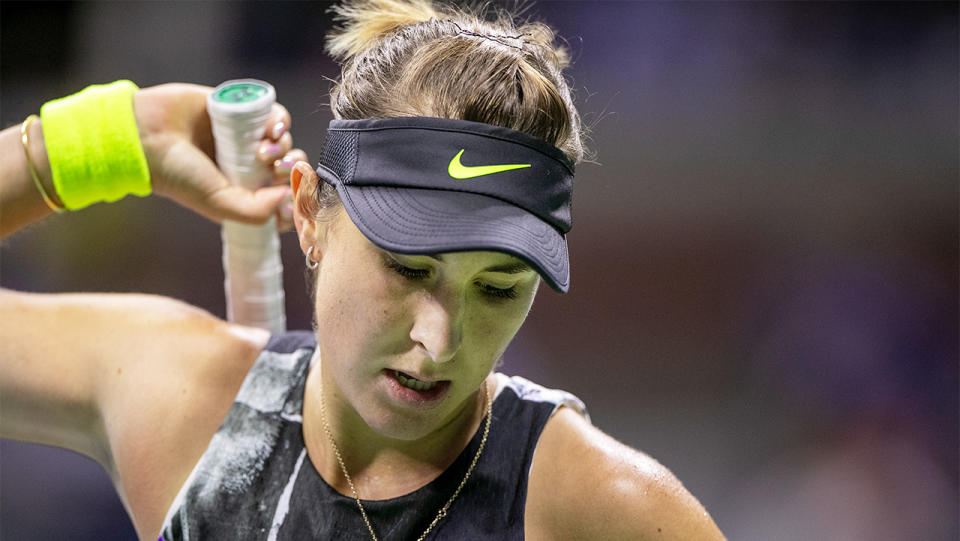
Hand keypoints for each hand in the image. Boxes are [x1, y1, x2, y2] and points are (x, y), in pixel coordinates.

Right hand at [133, 83, 305, 229]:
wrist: (149, 134)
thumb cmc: (178, 174)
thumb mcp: (218, 203)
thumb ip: (255, 210)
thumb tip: (289, 197)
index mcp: (244, 191)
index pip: (283, 199)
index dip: (296, 199)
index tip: (296, 199)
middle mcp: (248, 166)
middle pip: (290, 169)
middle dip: (292, 171)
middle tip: (277, 171)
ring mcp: (247, 139)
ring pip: (285, 143)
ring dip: (283, 147)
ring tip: (261, 151)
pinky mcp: (243, 112)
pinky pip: (276, 116)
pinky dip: (280, 122)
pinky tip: (271, 129)